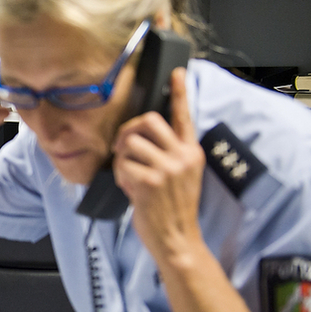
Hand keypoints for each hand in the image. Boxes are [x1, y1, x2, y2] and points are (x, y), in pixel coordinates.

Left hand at [112, 68, 205, 261]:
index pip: (184, 116)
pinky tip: (129, 190)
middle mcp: (183, 156)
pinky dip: (119, 177)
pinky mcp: (151, 181)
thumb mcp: (180, 177)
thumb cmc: (171, 208)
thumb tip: (139, 136)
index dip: (179, 92)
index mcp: (191, 152)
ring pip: (129, 143)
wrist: (177, 239)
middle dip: (127, 131)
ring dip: (120, 160)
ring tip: (129, 177)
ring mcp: (168, 168)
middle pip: (147, 120)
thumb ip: (167, 154)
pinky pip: (122, 165)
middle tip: (122, 148)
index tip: (176, 72)